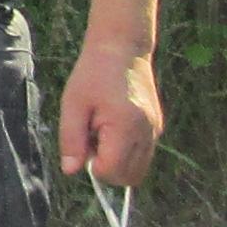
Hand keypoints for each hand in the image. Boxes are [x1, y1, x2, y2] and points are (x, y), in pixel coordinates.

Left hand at [56, 44, 162, 185]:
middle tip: (93, 139)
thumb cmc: (94, 73)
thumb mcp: (73, 104)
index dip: (93, 165)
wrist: (122, 48)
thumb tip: (70, 171)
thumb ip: (71, 140)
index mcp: (126, 125)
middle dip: (107, 168)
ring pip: (138, 170)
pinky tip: (114, 130)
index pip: (112, 171)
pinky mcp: (156, 127)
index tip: (85, 142)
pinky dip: (127, 153)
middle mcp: (147, 131)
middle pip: (129, 177)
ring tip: (103, 134)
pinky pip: (142, 156)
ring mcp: (155, 130)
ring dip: (118, 163)